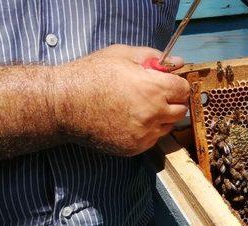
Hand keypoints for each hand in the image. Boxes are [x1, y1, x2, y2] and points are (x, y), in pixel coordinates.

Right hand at [53, 44, 189, 155]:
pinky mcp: (134, 148)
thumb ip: (154, 58)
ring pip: (168, 126)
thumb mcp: (122, 54)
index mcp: (153, 88)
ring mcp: (144, 134)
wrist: (63, 104)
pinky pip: (153, 139)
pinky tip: (130, 120)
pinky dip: (148, 131)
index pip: (184, 89)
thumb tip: (177, 62)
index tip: (167, 82)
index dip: (176, 83)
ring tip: (140, 107)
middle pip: (180, 110)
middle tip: (154, 94)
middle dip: (172, 100)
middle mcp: (153, 114)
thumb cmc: (91, 74)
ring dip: (161, 117)